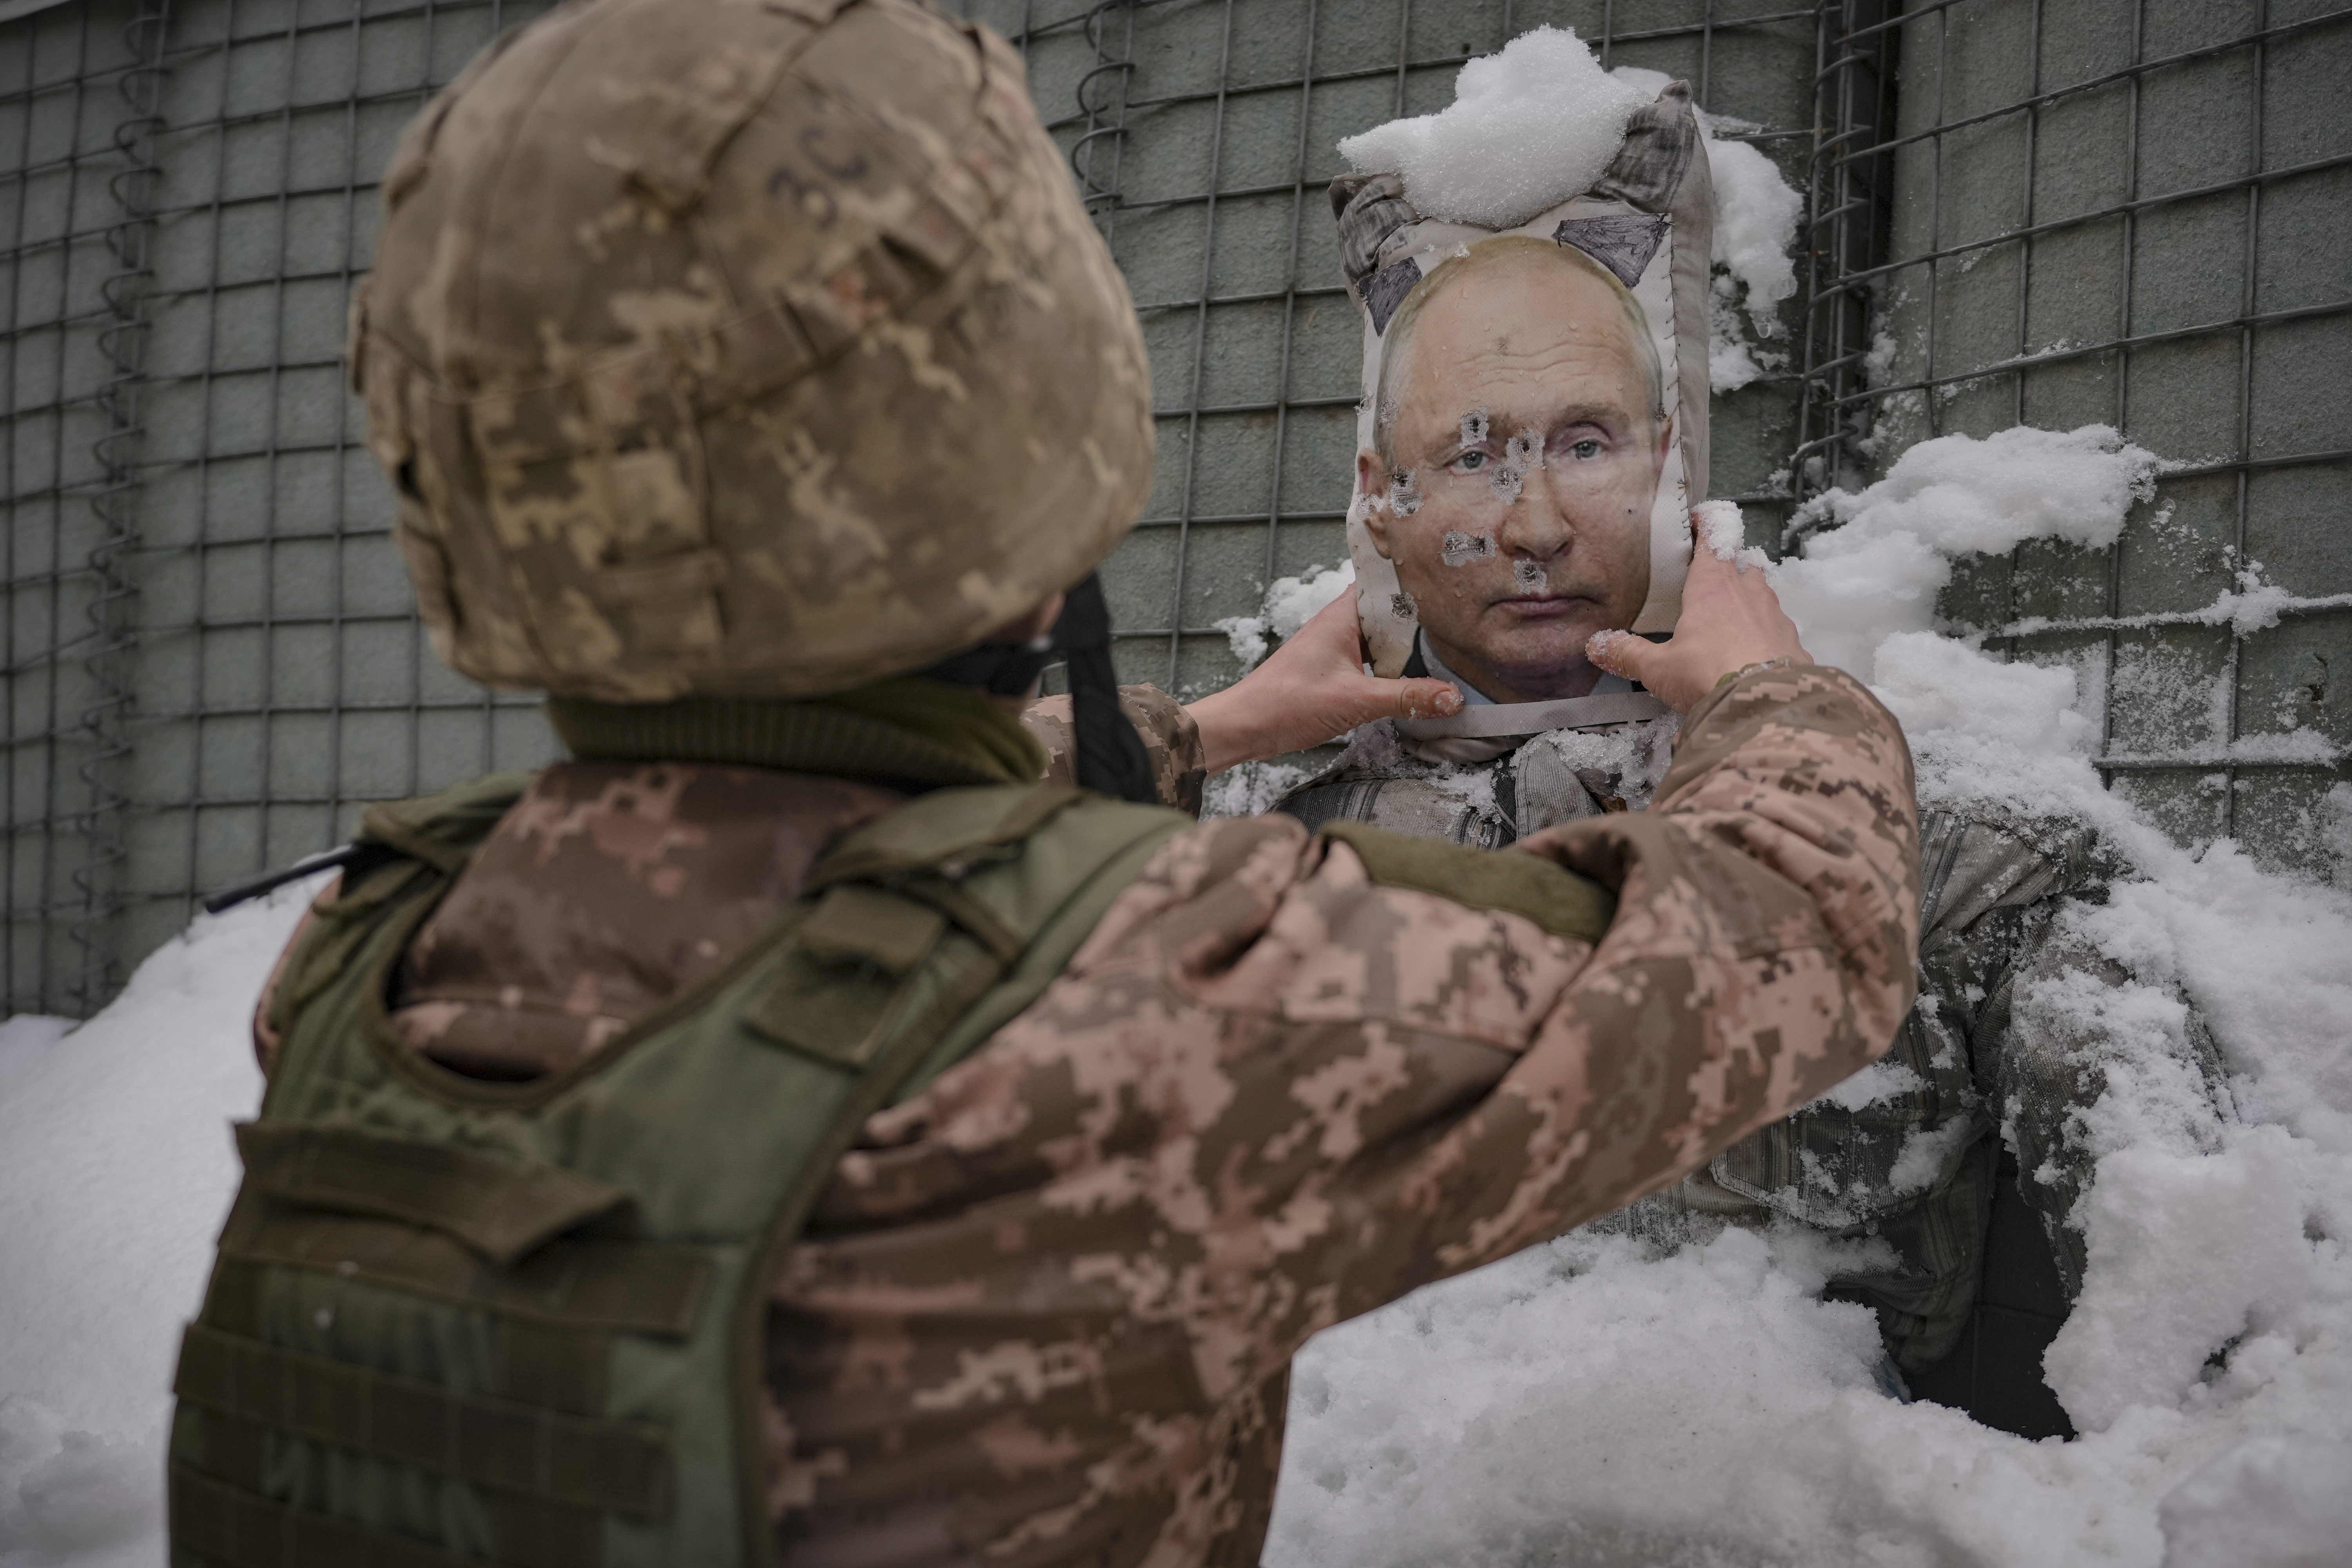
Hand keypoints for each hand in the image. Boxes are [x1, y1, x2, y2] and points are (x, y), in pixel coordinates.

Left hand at [1187, 590, 1462, 772]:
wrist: (1246, 726)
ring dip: (1407, 643)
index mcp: (1342, 616)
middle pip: (1389, 610)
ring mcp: (1336, 646)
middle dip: (1421, 615)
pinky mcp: (1334, 669)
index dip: (1416, 577)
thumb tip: (1452, 697)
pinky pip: (1372, 658)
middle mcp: (1340, 624)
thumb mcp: (1355, 701)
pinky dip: (1392, 665)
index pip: (1385, 581)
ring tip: (1447, 645)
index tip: (1451, 577)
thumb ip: (1406, 698)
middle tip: (1462, 616)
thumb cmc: (1286, 703)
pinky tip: (1412, 676)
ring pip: (1382, 636)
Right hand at [1587, 540, 1809, 714]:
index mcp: (1713, 585)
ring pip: (1764, 594)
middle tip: (1713, 577)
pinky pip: (1778, 629)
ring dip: (1750, 600)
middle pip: (1744, 563)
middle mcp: (1749, 592)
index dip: (1707, 524)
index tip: (1701, 519)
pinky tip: (1754, 654)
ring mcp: (1776, 616)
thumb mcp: (1657, 668)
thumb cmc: (1709, 675)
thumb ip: (1627, 654)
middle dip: (1731, 565)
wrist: (1768, 706)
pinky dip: (1766, 634)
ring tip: (1731, 618)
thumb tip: (1598, 646)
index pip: (1713, 537)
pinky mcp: (1794, 643)